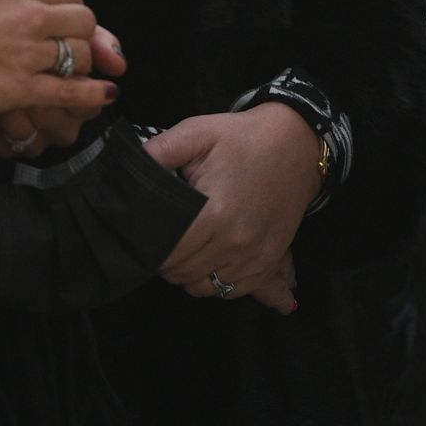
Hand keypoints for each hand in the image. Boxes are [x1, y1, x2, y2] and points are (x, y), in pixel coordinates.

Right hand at [0, 0, 124, 153]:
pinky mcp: (25, 86)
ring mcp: (30, 52)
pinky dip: (93, 93)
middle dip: (82, 37)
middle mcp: (31, 15)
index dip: (74, 13)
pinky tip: (105, 94)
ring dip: (81, 66)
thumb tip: (47, 11)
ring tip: (73, 74)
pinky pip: (72, 89)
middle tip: (69, 50)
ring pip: (81, 55)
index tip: (69, 25)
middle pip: (83, 22)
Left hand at [151, 103, 316, 310]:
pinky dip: (215, 282)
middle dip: (165, 260)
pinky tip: (209, 260)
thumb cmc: (241, 138)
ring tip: (186, 248)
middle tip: (163, 238)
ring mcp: (255, 257)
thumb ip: (158, 151)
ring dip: (188, 273)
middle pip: (181, 274)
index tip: (145, 234)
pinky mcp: (268, 261)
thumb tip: (128, 165)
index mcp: (214, 214)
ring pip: (204, 288)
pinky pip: (231, 292)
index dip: (149, 247)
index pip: (167, 254)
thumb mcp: (196, 133)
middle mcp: (236, 242)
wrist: (297, 143)